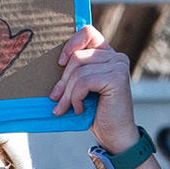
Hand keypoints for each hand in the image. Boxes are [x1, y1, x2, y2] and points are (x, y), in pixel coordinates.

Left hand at [52, 27, 137, 147]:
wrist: (115, 135)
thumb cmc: (96, 113)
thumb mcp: (82, 88)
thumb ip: (75, 72)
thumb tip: (51, 64)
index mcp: (108, 55)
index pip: (87, 33)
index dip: (71, 44)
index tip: (60, 63)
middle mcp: (116, 57)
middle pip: (77, 56)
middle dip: (63, 81)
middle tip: (56, 99)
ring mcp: (118, 66)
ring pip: (79, 70)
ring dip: (67, 93)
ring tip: (64, 108)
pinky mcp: (117, 78)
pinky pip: (84, 82)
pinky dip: (76, 97)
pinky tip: (79, 108)